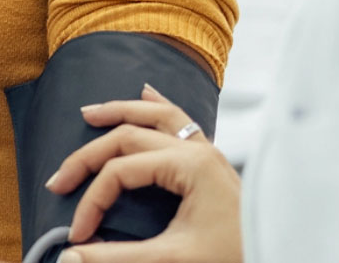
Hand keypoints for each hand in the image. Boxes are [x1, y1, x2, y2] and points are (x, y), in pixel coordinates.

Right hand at [35, 85, 243, 262]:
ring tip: (89, 113)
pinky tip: (147, 92)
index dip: (91, 200)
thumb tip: (70, 258)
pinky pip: (182, 121)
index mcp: (190, 166)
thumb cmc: (234, 256)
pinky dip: (158, 106)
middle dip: (89, 156)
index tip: (78, 233)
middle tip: (59, 180)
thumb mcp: (173, 260)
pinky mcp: (212, 162)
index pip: (120, 172)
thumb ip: (118, 258)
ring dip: (120, 112)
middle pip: (128, 136)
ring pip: (156, 116)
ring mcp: (208, 152)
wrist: (279, 255)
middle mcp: (198, 150)